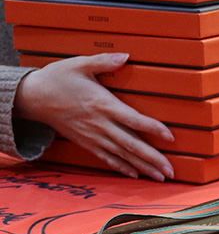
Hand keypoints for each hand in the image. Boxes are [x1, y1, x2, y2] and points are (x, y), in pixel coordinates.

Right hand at [13, 53, 174, 180]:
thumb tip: (125, 56)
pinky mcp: (85, 142)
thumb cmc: (58, 78)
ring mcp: (92, 136)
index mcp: (103, 104)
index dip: (153, 128)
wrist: (32, 97)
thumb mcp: (80, 64)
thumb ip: (104, 61)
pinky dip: (121, 167)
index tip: (171, 137)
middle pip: (131, 144)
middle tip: (170, 171)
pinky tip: (135, 175)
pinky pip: (106, 158)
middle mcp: (100, 124)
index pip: (133, 119)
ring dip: (142, 167)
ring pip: (122, 155)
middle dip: (152, 158)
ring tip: (160, 178)